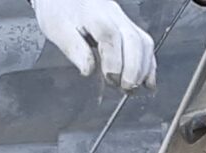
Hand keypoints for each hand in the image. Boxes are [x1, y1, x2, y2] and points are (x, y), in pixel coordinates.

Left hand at [33, 0, 158, 87]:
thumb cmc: (59, 11)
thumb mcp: (57, 29)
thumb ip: (74, 49)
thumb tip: (88, 69)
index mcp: (93, 14)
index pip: (111, 37)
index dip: (115, 62)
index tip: (111, 79)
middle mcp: (113, 14)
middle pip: (134, 40)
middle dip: (133, 69)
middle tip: (125, 88)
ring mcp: (123, 20)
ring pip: (143, 43)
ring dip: (143, 69)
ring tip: (133, 87)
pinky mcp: (128, 27)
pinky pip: (145, 45)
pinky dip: (148, 65)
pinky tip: (145, 81)